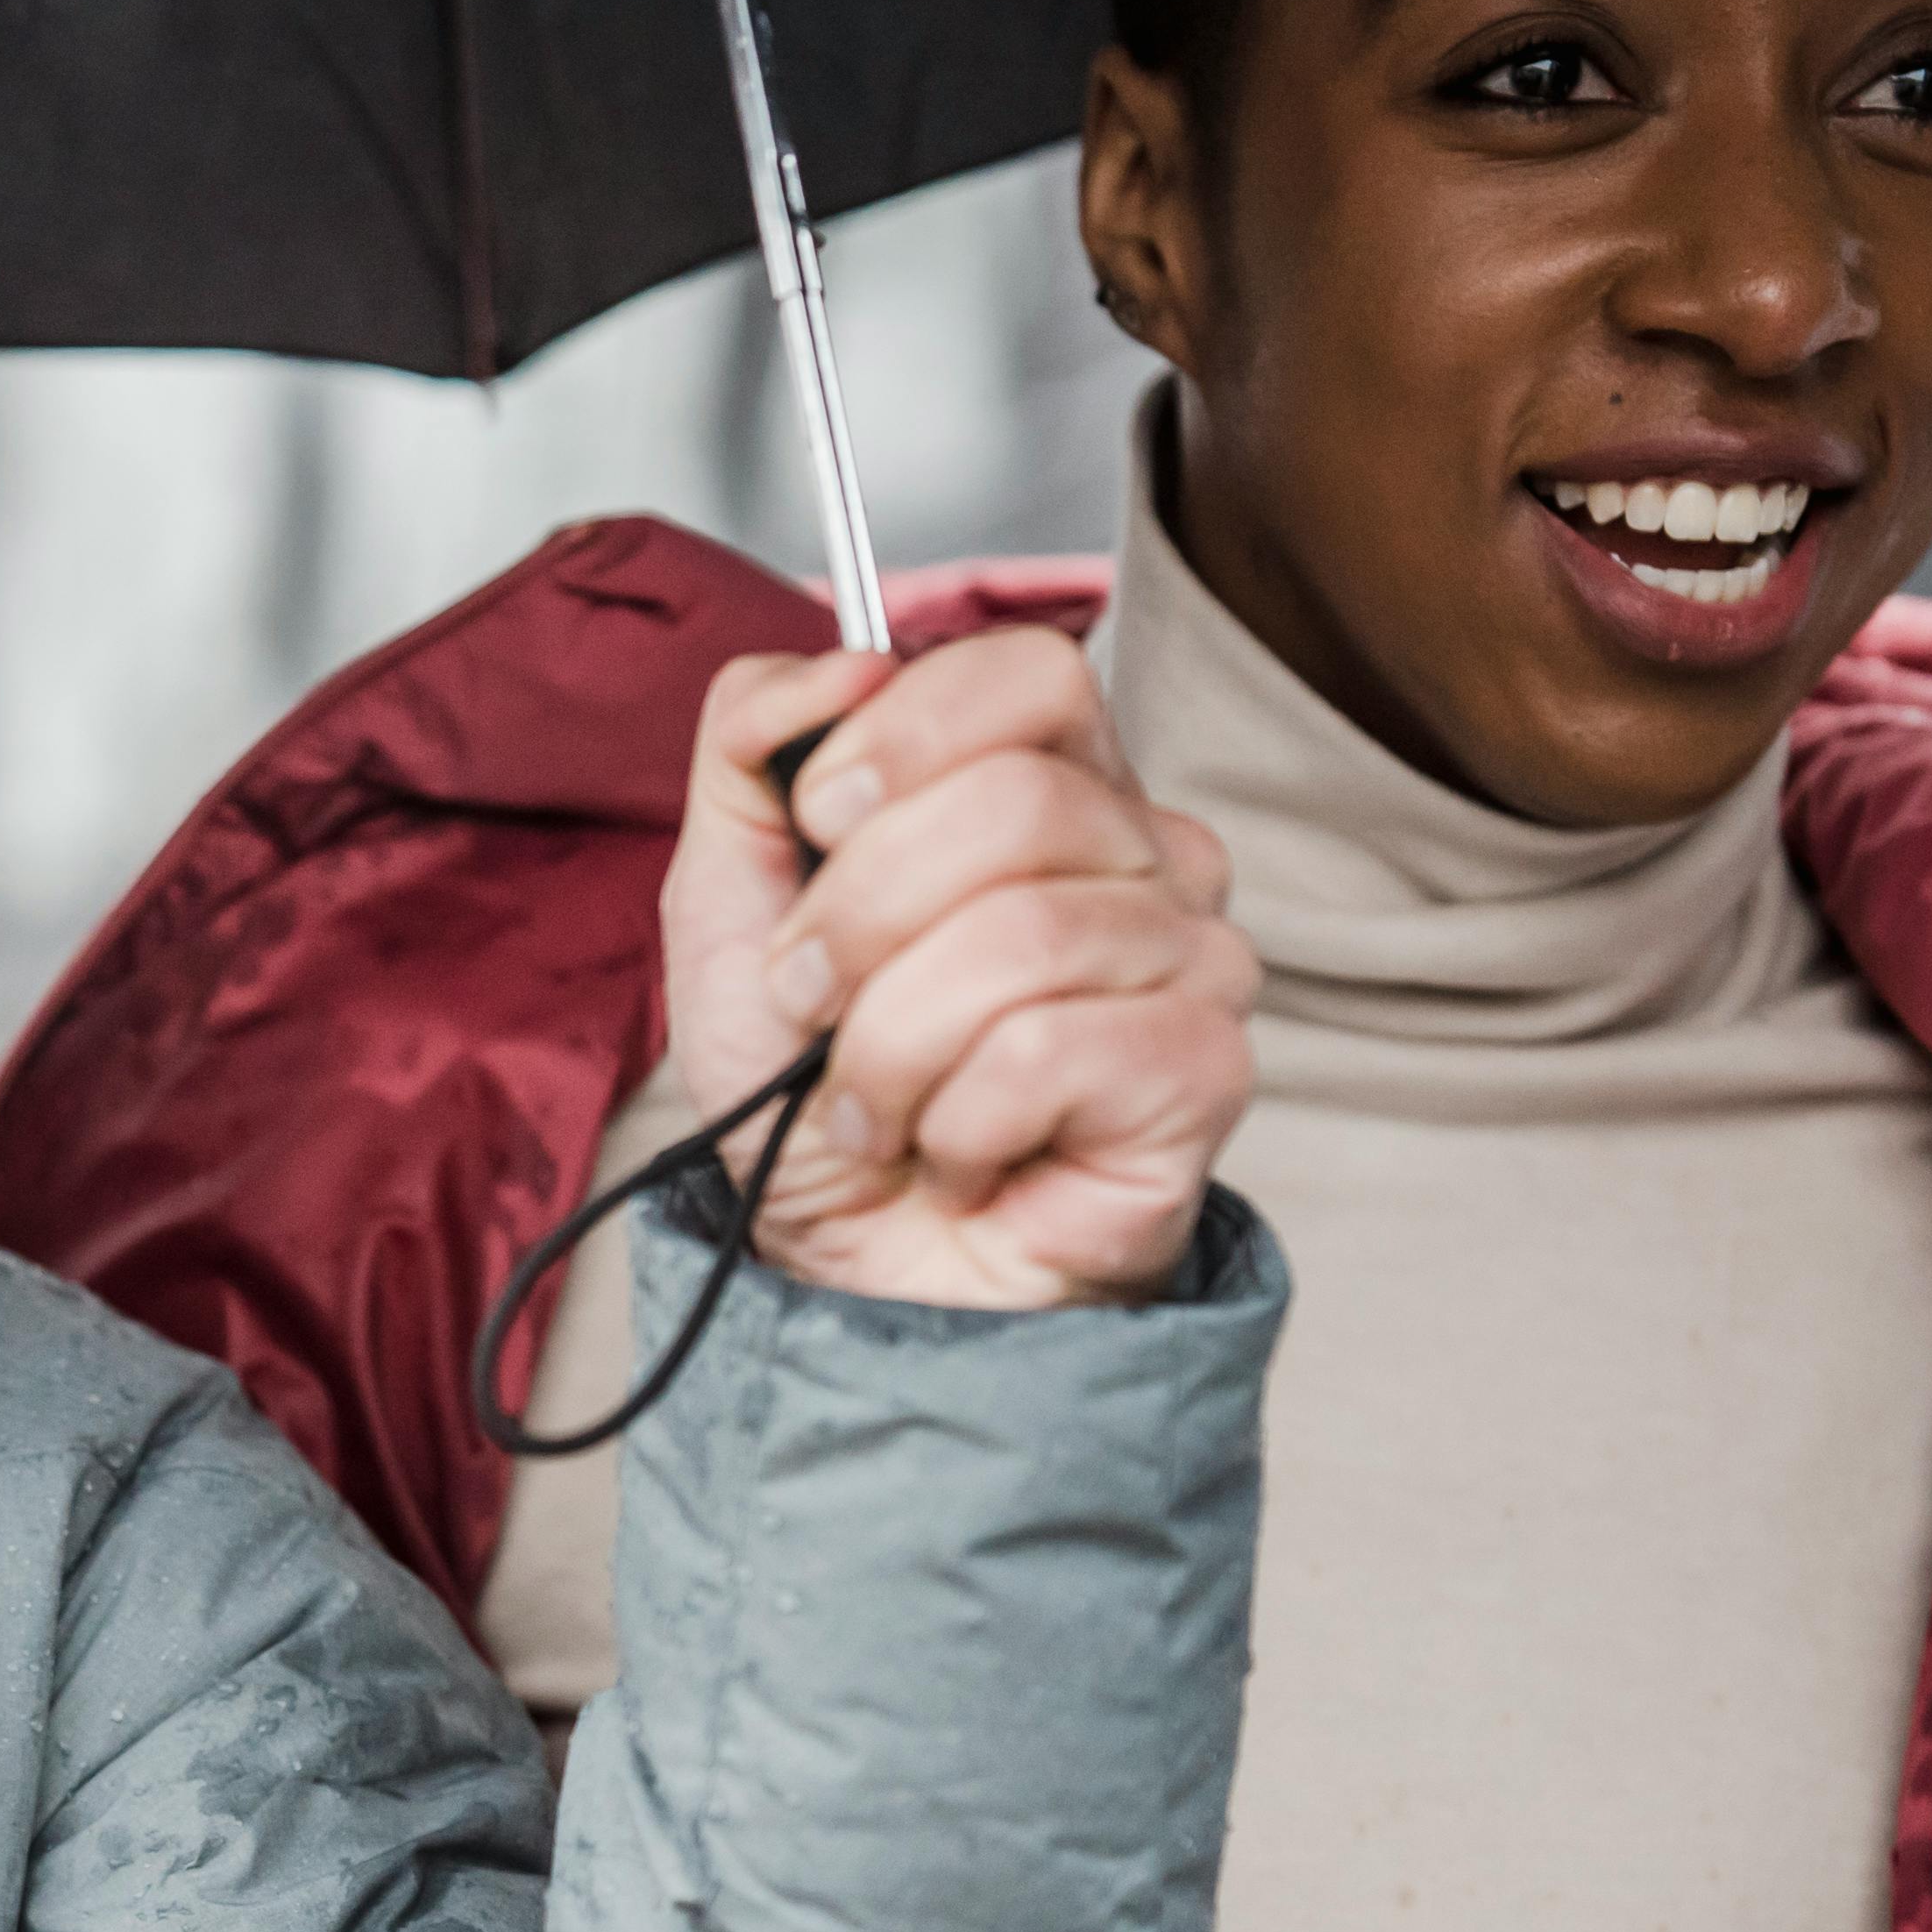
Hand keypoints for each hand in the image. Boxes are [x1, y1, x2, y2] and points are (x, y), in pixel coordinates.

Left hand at [662, 626, 1258, 1308]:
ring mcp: (1194, 958)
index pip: (1027, 672)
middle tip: (819, 1007)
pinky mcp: (1206, 1069)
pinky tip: (956, 1146)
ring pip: (1020, 935)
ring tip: (876, 1102)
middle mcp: (1143, 855)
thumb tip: (832, 663)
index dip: (905, 736)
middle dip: (859, 920)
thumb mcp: (726, 906)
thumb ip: (745, 755)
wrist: (852, 1268)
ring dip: (889, 1043)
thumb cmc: (808, 1092)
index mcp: (1046, 785)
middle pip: (1013, 801)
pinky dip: (954, 1115)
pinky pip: (1051, 1048)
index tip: (817, 826)